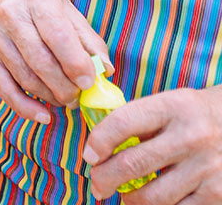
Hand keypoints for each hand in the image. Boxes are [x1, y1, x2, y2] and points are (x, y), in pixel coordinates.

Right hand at [0, 0, 110, 123]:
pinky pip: (4, 89)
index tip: (89, 83)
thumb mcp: (70, 14)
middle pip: (40, 61)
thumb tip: (105, 71)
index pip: (58, 35)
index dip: (75, 63)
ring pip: (25, 78)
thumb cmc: (45, 9)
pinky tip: (44, 116)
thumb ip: (90, 42)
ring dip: (50, 97)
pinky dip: (26, 108)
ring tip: (66, 99)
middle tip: (79, 98)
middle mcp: (10, 13)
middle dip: (65, 87)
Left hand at [86, 86, 221, 202]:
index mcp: (173, 106)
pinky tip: (150, 203)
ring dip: (130, 200)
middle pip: (133, 164)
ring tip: (123, 196)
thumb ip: (139, 121)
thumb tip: (100, 146)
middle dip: (105, 178)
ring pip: (153, 197)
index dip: (99, 141)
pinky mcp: (218, 195)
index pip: (123, 122)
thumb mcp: (170, 104)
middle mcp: (191, 137)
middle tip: (96, 185)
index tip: (89, 156)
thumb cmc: (194, 114)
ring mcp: (207, 169)